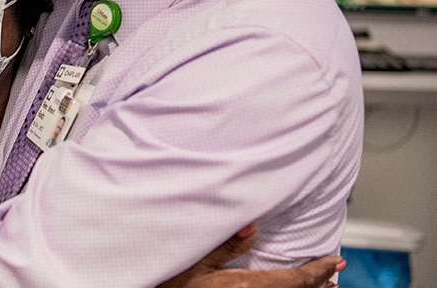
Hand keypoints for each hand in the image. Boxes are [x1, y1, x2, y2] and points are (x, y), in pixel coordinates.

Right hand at [157, 225, 345, 287]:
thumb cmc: (171, 284)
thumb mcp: (195, 262)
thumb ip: (225, 246)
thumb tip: (253, 227)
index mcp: (247, 287)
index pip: (296, 281)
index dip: (319, 271)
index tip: (336, 262)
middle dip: (319, 284)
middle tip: (335, 272)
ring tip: (322, 287)